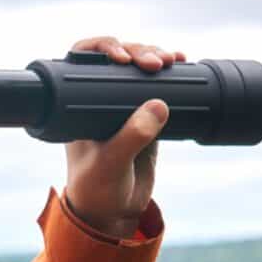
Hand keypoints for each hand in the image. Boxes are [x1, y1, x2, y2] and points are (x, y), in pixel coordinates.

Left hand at [63, 36, 184, 238]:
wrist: (113, 212)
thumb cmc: (97, 188)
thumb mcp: (111, 163)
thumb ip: (132, 137)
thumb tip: (158, 105)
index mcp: (78, 104)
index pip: (84, 60)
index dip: (103, 48)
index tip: (122, 57)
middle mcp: (100, 100)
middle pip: (118, 59)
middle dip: (138, 51)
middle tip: (155, 62)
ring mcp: (124, 107)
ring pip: (140, 68)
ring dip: (156, 57)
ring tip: (172, 59)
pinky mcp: (146, 117)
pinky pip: (160, 87)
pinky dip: (172, 74)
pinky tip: (183, 64)